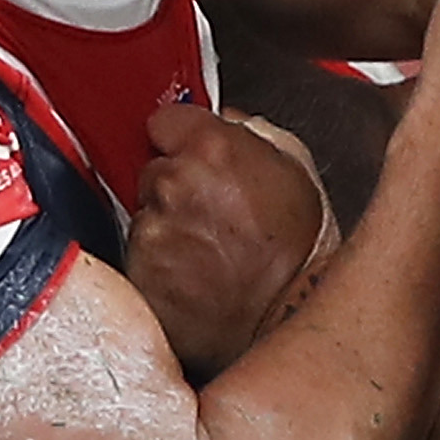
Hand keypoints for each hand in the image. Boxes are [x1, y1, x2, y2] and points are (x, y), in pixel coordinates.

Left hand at [126, 103, 334, 379]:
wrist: (289, 317)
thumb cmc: (301, 250)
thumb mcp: (297, 169)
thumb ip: (252, 133)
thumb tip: (226, 122)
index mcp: (211, 149)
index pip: (163, 121)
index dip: (178, 139)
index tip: (186, 153)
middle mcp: (174, 184)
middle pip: (153, 172)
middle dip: (175, 189)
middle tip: (213, 216)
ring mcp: (151, 231)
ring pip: (145, 218)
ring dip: (167, 232)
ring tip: (210, 254)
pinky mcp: (138, 274)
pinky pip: (139, 261)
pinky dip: (160, 269)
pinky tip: (196, 278)